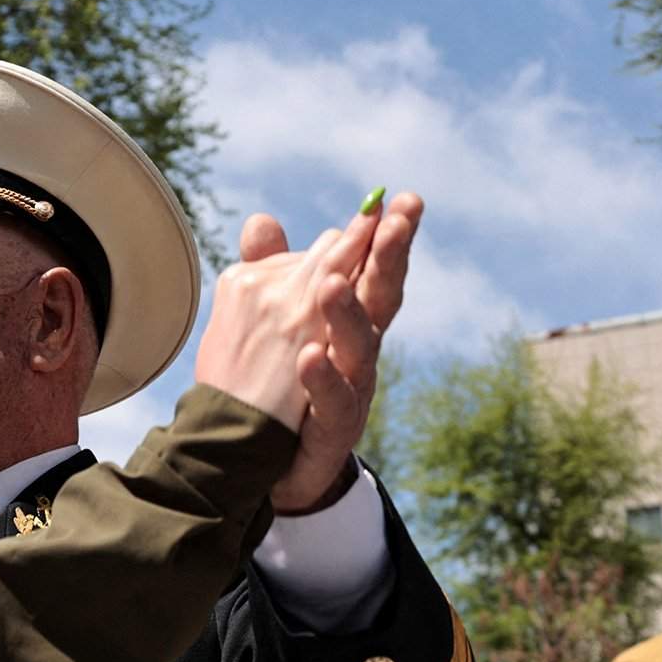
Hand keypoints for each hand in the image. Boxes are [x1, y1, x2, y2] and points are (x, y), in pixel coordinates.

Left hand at [242, 192, 423, 511]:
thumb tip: (261, 220)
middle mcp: (359, 348)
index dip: (385, 235)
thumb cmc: (280, 386)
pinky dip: (321, 378)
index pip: (369, 267)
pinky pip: (332, 401)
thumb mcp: (277, 323)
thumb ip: (272, 272)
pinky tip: (310, 356)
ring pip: (360, 347)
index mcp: (348, 317)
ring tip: (331, 284)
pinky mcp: (335, 427)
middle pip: (381, 298)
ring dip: (347, 313)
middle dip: (390, 259)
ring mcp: (352, 388)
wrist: (268, 463)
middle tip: (395, 223)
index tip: (400, 198)